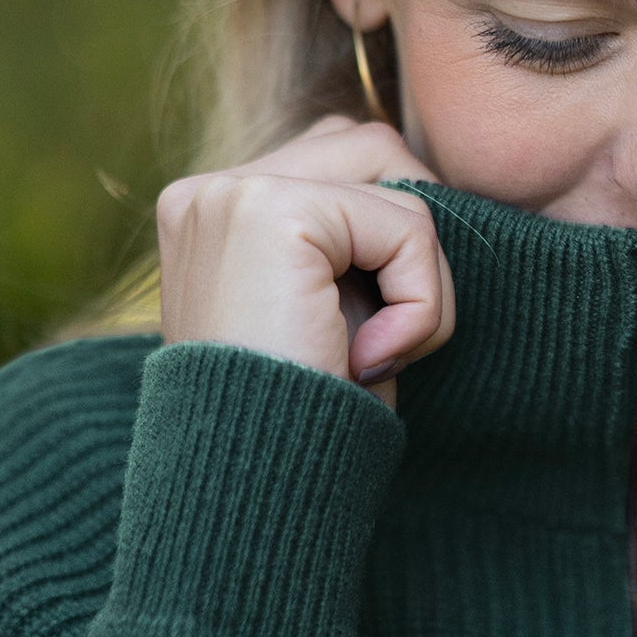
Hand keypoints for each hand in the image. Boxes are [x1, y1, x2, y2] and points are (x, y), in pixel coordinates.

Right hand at [157, 116, 455, 411]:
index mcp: (214, 211)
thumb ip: (352, 244)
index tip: (361, 342)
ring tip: (369, 354)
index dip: (390, 243)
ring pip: (400, 185)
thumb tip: (427, 185)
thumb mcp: (328, 317)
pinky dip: (419, 305)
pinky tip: (365, 360)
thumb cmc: (304, 420)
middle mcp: (210, 190)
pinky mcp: (273, 211)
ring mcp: (232, 193)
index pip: (345, 161)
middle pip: (375, 147)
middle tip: (376, 343)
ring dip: (419, 284)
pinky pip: (409, 228)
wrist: (255, 489)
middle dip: (409, 245)